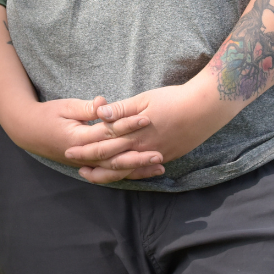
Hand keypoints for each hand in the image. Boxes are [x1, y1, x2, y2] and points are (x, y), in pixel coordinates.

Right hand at [0, 96, 165, 179]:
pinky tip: (143, 172)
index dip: (127, 125)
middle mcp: (83, 154)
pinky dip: (127, 173)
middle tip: (159, 151)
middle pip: (115, 156)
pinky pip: (109, 172)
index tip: (145, 118)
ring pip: (114, 169)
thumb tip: (104, 103)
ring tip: (158, 166)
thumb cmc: (47, 115)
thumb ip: (86, 107)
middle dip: (138, 154)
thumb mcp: (65, 106)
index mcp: (78, 138)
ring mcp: (85, 162)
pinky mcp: (87, 165)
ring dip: (136, 168)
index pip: (107, 132)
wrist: (28, 131)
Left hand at [62, 80, 228, 184]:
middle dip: (92, 164)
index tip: (69, 150)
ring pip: (127, 170)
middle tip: (74, 166)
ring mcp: (155, 156)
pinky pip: (143, 170)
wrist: (205, 109)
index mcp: (134, 134)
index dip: (85, 149)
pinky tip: (123, 174)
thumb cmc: (173, 99)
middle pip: (112, 161)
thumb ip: (121, 110)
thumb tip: (99, 115)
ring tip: (93, 175)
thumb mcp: (144, 99)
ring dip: (108, 173)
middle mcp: (143, 149)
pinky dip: (130, 173)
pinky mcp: (166, 157)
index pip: (104, 144)